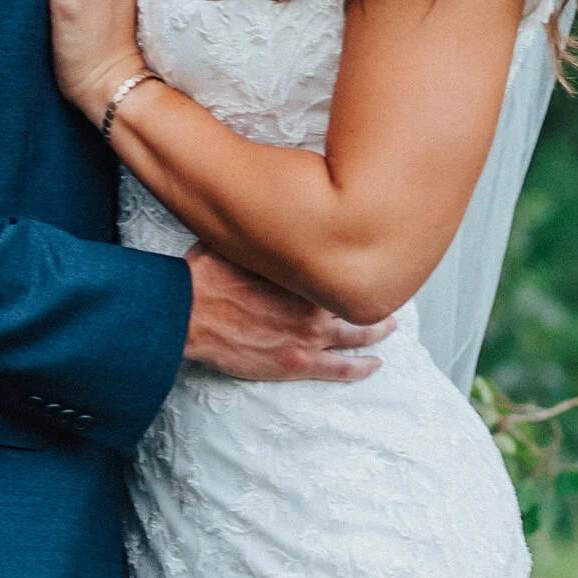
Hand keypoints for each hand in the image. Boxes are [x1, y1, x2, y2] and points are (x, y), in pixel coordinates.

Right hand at [181, 250, 392, 383]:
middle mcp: (313, 303)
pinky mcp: (297, 364)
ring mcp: (309, 336)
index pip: (341, 265)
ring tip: (390, 327)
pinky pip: (340, 369)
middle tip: (387, 292)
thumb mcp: (238, 240)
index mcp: (302, 271)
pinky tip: (374, 366)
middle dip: (374, 296)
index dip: (354, 263)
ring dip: (377, 331)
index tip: (364, 257)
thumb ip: (262, 233)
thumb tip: (266, 208)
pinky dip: (361, 368)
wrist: (187, 313)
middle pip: (356, 299)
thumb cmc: (206, 277)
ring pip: (358, 335)